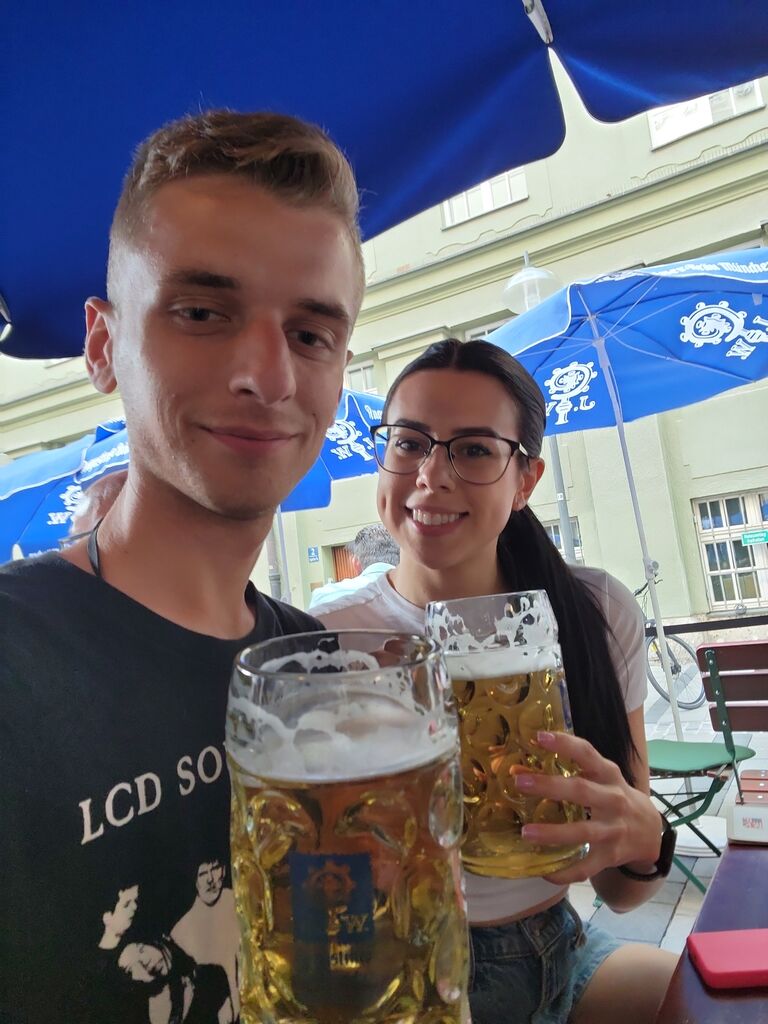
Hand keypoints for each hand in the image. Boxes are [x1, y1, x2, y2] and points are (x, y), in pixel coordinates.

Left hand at [514, 731, 661, 884]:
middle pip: (581, 791)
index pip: (587, 753)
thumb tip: (527, 762)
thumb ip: (574, 768)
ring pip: (583, 832)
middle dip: (550, 786)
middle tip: (520, 782)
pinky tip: (545, 872)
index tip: (538, 737)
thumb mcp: (603, 776)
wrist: (650, 831)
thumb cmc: (614, 795)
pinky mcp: (611, 855)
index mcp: (609, 774)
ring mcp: (613, 829)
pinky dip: (566, 872)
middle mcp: (613, 799)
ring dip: (553, 833)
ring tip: (526, 833)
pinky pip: (586, 867)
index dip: (564, 744)